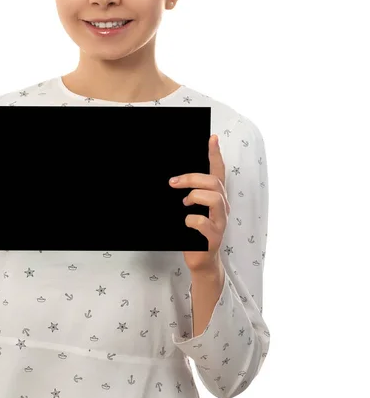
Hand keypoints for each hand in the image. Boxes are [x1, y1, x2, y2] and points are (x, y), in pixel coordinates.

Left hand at [169, 134, 228, 273]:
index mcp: (217, 196)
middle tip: (173, 183)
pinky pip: (203, 222)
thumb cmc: (195, 230)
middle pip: (213, 182)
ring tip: (184, 203)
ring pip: (214, 198)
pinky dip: (191, 220)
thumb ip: (190, 192)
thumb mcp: (192, 207)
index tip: (212, 138)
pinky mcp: (214, 237)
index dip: (216, 154)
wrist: (201, 259)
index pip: (219, 171)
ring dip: (194, 196)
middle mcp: (223, 206)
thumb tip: (173, 179)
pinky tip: (186, 223)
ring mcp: (221, 221)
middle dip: (191, 178)